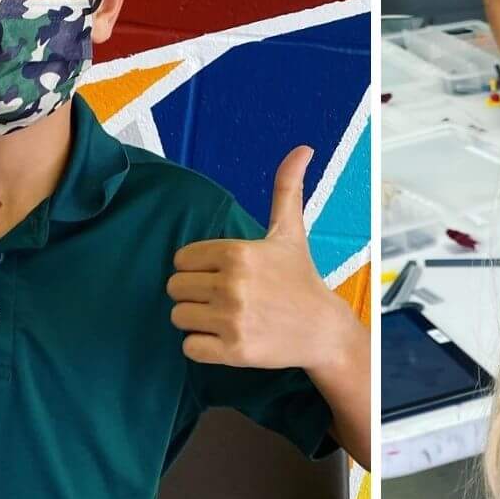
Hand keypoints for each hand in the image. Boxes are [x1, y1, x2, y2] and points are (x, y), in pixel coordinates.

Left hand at [167, 146, 352, 369]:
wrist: (324, 330)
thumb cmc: (301, 278)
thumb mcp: (291, 232)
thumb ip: (287, 189)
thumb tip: (303, 148)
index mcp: (237, 252)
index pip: (181, 260)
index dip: (197, 269)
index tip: (221, 276)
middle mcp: (232, 284)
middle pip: (175, 288)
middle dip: (194, 294)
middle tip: (223, 299)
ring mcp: (231, 319)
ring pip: (178, 317)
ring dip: (196, 320)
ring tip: (224, 318)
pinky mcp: (232, 350)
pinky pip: (189, 347)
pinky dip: (202, 346)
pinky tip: (225, 338)